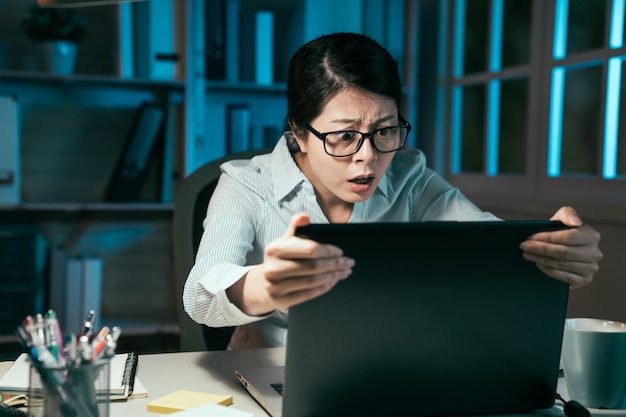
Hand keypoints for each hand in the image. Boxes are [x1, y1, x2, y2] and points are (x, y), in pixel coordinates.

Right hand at [228, 213, 353, 315]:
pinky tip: (332, 282)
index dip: (327, 250)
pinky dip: (324, 288)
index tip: (340, 251)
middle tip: (348, 262)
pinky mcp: (280, 300)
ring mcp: (275, 286)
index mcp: (274, 248)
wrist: (264, 283)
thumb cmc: (281, 259)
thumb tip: (304, 216)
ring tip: (344, 272)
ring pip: (313, 281)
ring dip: (333, 276)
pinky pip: (308, 294)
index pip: (309, 249)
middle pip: (313, 266)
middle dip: (335, 264)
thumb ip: (295, 226)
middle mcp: (272, 268)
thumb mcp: (285, 241)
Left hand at [519, 206, 601, 287]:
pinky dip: (549, 271)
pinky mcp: (584, 280)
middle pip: (564, 252)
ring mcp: (591, 268)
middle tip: (524, 246)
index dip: (548, 238)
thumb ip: (567, 214)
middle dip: (541, 249)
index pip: (569, 237)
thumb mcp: (562, 220)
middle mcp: (595, 253)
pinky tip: (538, 264)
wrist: (562, 253)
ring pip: (563, 265)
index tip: (530, 237)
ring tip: (526, 254)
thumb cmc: (560, 234)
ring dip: (541, 260)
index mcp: (592, 236)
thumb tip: (575, 222)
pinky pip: (564, 277)